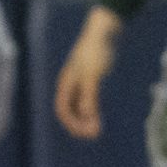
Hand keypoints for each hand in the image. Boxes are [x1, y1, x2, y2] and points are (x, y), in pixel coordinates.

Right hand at [52, 7, 119, 139]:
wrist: (103, 31)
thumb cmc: (95, 52)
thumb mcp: (92, 76)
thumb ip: (89, 96)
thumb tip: (88, 116)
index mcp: (66, 83)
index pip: (62, 109)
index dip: (72, 123)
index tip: (85, 134)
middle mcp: (70, 84)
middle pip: (70, 110)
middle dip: (79, 124)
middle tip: (94, 135)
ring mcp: (80, 81)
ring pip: (79, 106)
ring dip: (86, 119)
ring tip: (98, 129)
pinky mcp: (90, 78)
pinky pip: (87, 99)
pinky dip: (92, 110)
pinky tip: (100, 116)